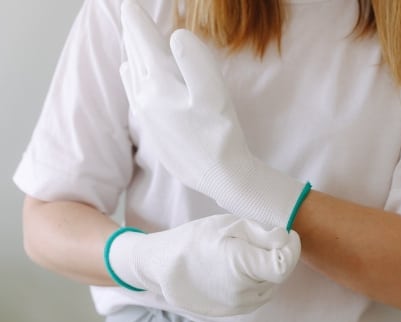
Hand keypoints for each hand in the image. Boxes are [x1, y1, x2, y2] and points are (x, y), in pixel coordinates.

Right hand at [107, 214, 300, 316]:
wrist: (165, 265)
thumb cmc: (196, 239)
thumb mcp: (230, 225)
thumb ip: (263, 234)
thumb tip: (285, 239)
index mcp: (243, 267)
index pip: (286, 264)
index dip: (291, 247)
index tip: (285, 234)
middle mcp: (243, 291)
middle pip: (280, 273)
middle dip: (276, 254)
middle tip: (257, 240)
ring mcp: (239, 305)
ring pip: (271, 284)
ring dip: (266, 268)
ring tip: (242, 254)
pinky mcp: (235, 311)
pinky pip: (259, 293)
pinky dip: (256, 280)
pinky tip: (237, 268)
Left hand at [119, 0, 309, 229]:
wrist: (219, 176)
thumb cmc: (220, 134)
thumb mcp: (213, 92)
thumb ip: (194, 59)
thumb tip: (176, 34)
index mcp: (159, 82)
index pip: (143, 41)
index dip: (137, 20)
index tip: (130, 6)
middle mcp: (145, 96)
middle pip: (136, 56)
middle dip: (134, 35)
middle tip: (131, 17)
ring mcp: (145, 115)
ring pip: (132, 76)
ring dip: (134, 56)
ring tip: (136, 44)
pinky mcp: (152, 130)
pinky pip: (136, 94)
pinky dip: (137, 77)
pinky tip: (142, 80)